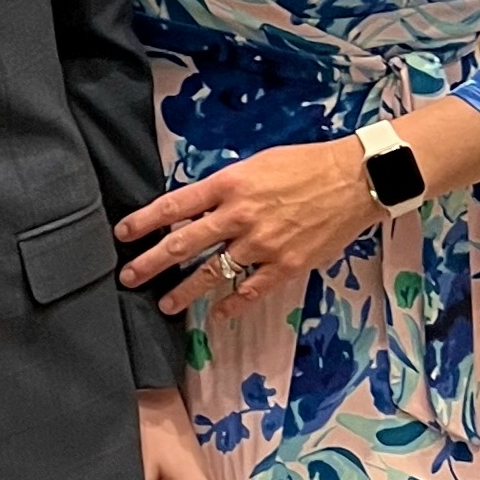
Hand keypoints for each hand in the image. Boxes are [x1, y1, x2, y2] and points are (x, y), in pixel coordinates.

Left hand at [115, 137, 373, 321]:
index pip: (174, 205)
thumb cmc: (305, 165)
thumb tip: (194, 207)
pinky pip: (251, 291)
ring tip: (165, 304)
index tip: (122, 233)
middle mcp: (239, 216)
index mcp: (229, 184)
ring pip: (212, 273)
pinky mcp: (286, 265)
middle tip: (128, 277)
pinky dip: (232, 305)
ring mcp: (262, 244)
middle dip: (151, 263)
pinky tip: (218, 314)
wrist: (356, 179)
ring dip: (184, 291)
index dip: (144, 221)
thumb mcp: (256, 164)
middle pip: (183, 244)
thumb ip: (224, 188)